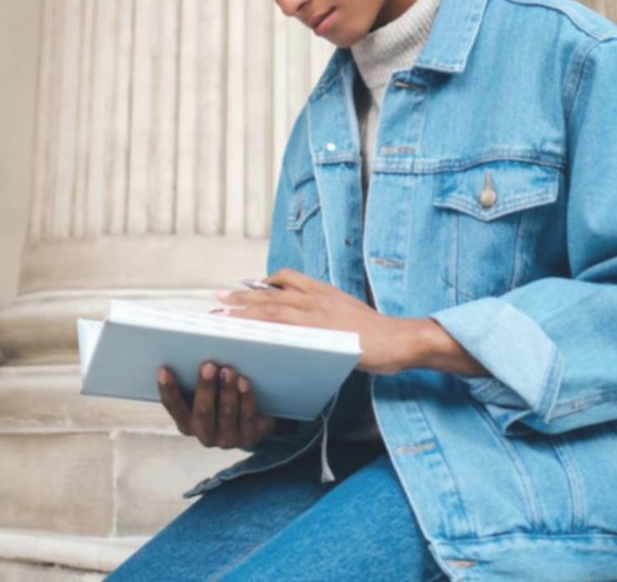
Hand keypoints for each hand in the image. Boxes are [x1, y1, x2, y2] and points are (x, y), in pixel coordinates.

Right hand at [156, 361, 275, 449]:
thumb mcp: (211, 381)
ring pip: (226, 414)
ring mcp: (227, 438)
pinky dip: (245, 398)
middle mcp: (204, 433)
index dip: (168, 389)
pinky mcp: (250, 437)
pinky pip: (246, 417)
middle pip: (202, 412)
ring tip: (229, 370)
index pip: (173, 406)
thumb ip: (202, 365)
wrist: (259, 414)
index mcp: (187, 420)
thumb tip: (202, 330)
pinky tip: (244, 382)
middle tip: (209, 366)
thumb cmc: (225, 391)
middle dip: (205, 388)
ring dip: (227, 391)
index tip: (165, 369)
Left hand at [216, 269, 422, 374]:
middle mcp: (316, 298)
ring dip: (244, 313)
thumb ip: (324, 309)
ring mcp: (317, 315)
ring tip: (223, 318)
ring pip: (272, 310)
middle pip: (271, 294)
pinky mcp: (319, 333)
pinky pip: (284, 331)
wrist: (398, 339)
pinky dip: (264, 332)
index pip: (287, 277)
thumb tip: (303, 316)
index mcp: (323, 290)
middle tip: (218, 300)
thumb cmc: (375, 331)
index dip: (262, 282)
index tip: (242, 286)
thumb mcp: (347, 309)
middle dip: (241, 297)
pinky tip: (248, 338)